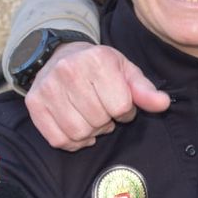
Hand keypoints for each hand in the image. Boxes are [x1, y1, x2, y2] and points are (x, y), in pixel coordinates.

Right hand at [25, 43, 170, 150]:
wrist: (61, 55)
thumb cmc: (99, 67)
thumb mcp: (126, 71)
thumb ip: (144, 90)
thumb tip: (162, 104)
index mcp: (96, 60)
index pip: (120, 106)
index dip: (125, 110)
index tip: (119, 103)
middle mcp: (68, 71)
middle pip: (98, 120)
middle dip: (106, 120)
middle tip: (103, 110)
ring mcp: (47, 88)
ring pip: (78, 132)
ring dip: (90, 132)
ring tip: (90, 117)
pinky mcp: (34, 103)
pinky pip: (58, 139)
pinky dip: (72, 141)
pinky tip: (76, 126)